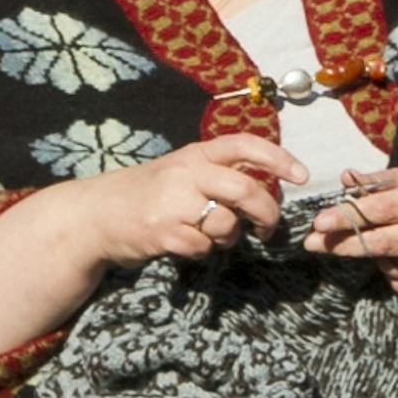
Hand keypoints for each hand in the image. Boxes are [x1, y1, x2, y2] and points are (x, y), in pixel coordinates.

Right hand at [70, 131, 302, 274]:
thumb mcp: (181, 170)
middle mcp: (186, 173)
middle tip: (268, 229)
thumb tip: (266, 192)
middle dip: (267, 214)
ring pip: (227, 224)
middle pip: (246, 191)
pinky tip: (185, 244)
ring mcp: (173, 203)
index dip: (278, 158)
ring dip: (229, 238)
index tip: (301, 175)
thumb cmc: (148, 193)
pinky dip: (202, 251)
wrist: (96, 214)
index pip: (245, 145)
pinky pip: (203, 248)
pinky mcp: (163, 233)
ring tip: (210, 236)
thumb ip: (218, 175)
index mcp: (195, 153)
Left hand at [292, 167, 397, 298]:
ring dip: (374, 257)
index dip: (348, 216)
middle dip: (343, 243)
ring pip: (388, 265)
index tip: (319, 221)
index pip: (383, 208)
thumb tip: (345, 177)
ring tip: (383, 244)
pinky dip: (393, 275)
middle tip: (313, 243)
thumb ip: (381, 182)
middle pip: (381, 242)